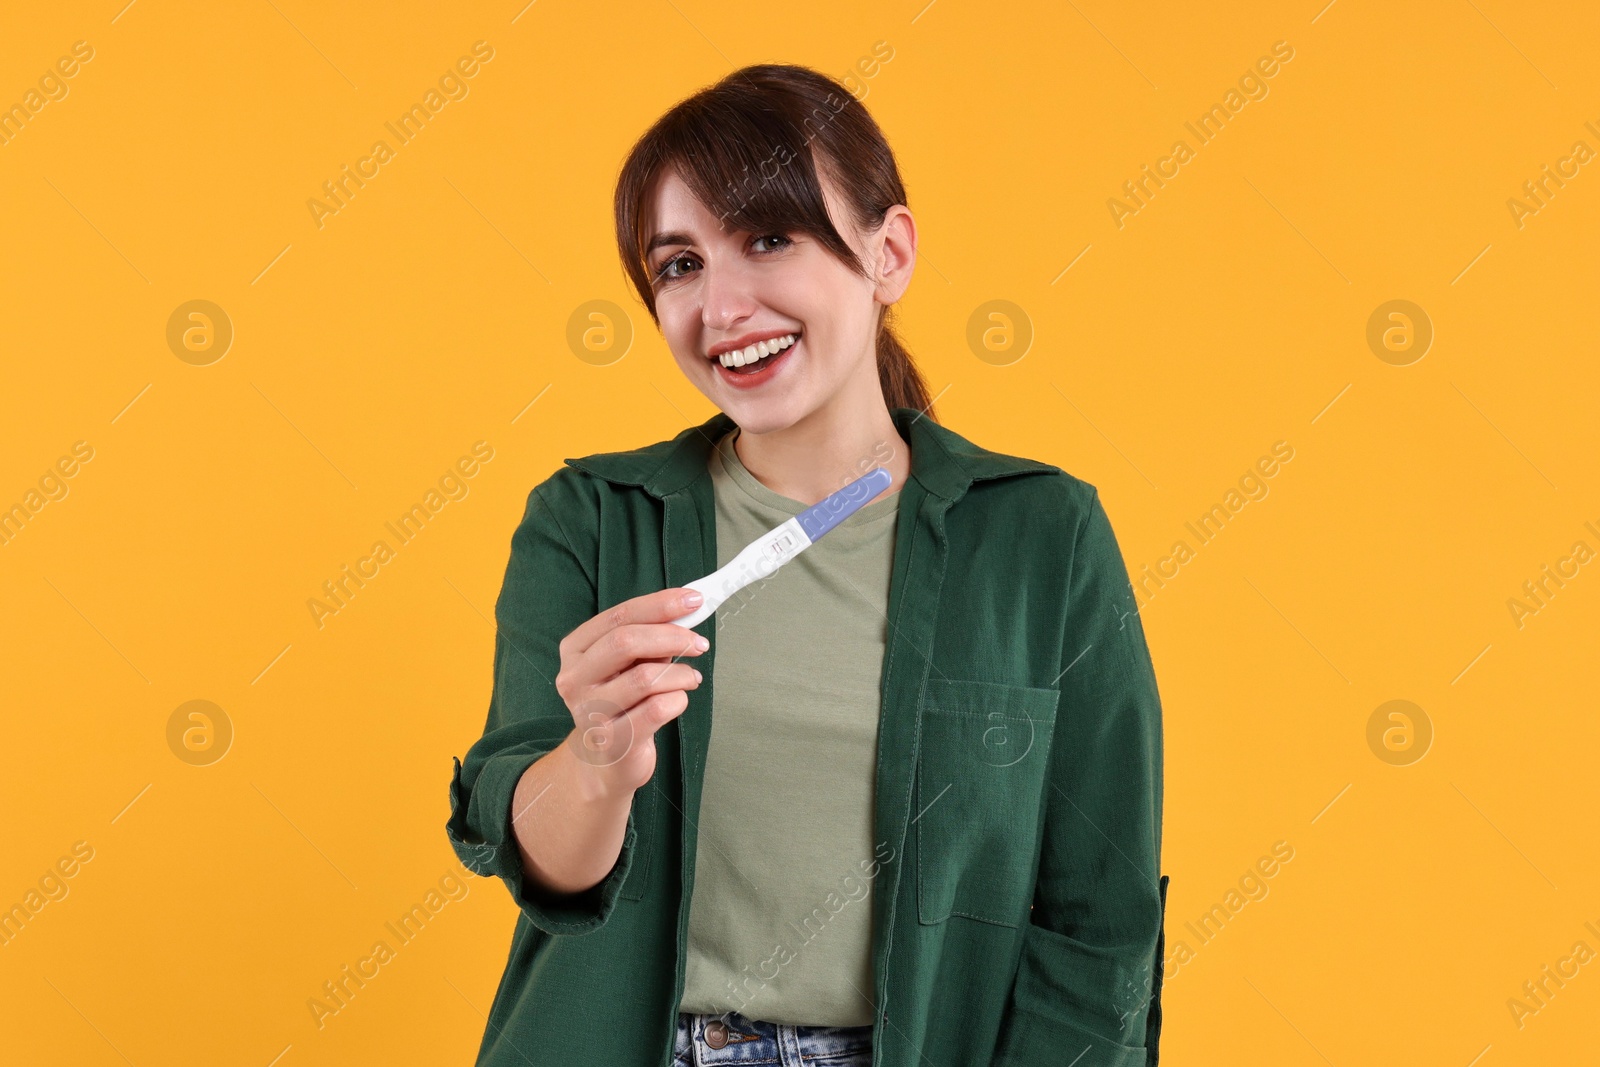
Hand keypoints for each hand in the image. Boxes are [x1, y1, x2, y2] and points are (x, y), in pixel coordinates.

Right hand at [553, 587, 706, 799]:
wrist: (607, 761)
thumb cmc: (622, 702)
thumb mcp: (628, 664)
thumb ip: (649, 638)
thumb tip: (686, 610)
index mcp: (575, 650)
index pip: (619, 616)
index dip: (660, 604)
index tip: (693, 599)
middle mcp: (574, 679)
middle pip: (626, 642)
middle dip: (672, 636)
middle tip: (699, 643)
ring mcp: (590, 712)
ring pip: (646, 677)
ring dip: (679, 673)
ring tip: (690, 677)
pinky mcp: (613, 741)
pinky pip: (658, 709)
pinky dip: (679, 699)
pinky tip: (679, 699)